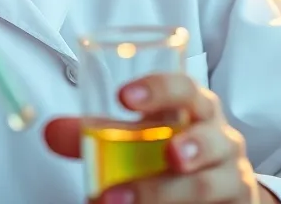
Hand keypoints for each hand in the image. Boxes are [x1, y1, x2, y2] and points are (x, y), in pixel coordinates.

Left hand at [45, 73, 276, 203]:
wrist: (221, 183)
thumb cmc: (174, 145)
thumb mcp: (140, 135)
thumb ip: (96, 133)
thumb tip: (50, 131)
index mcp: (193, 107)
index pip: (184, 87)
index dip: (159, 89)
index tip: (124, 97)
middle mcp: (219, 138)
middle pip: (213, 135)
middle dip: (193, 145)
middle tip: (169, 155)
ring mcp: (230, 176)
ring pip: (212, 183)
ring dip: (169, 193)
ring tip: (127, 200)